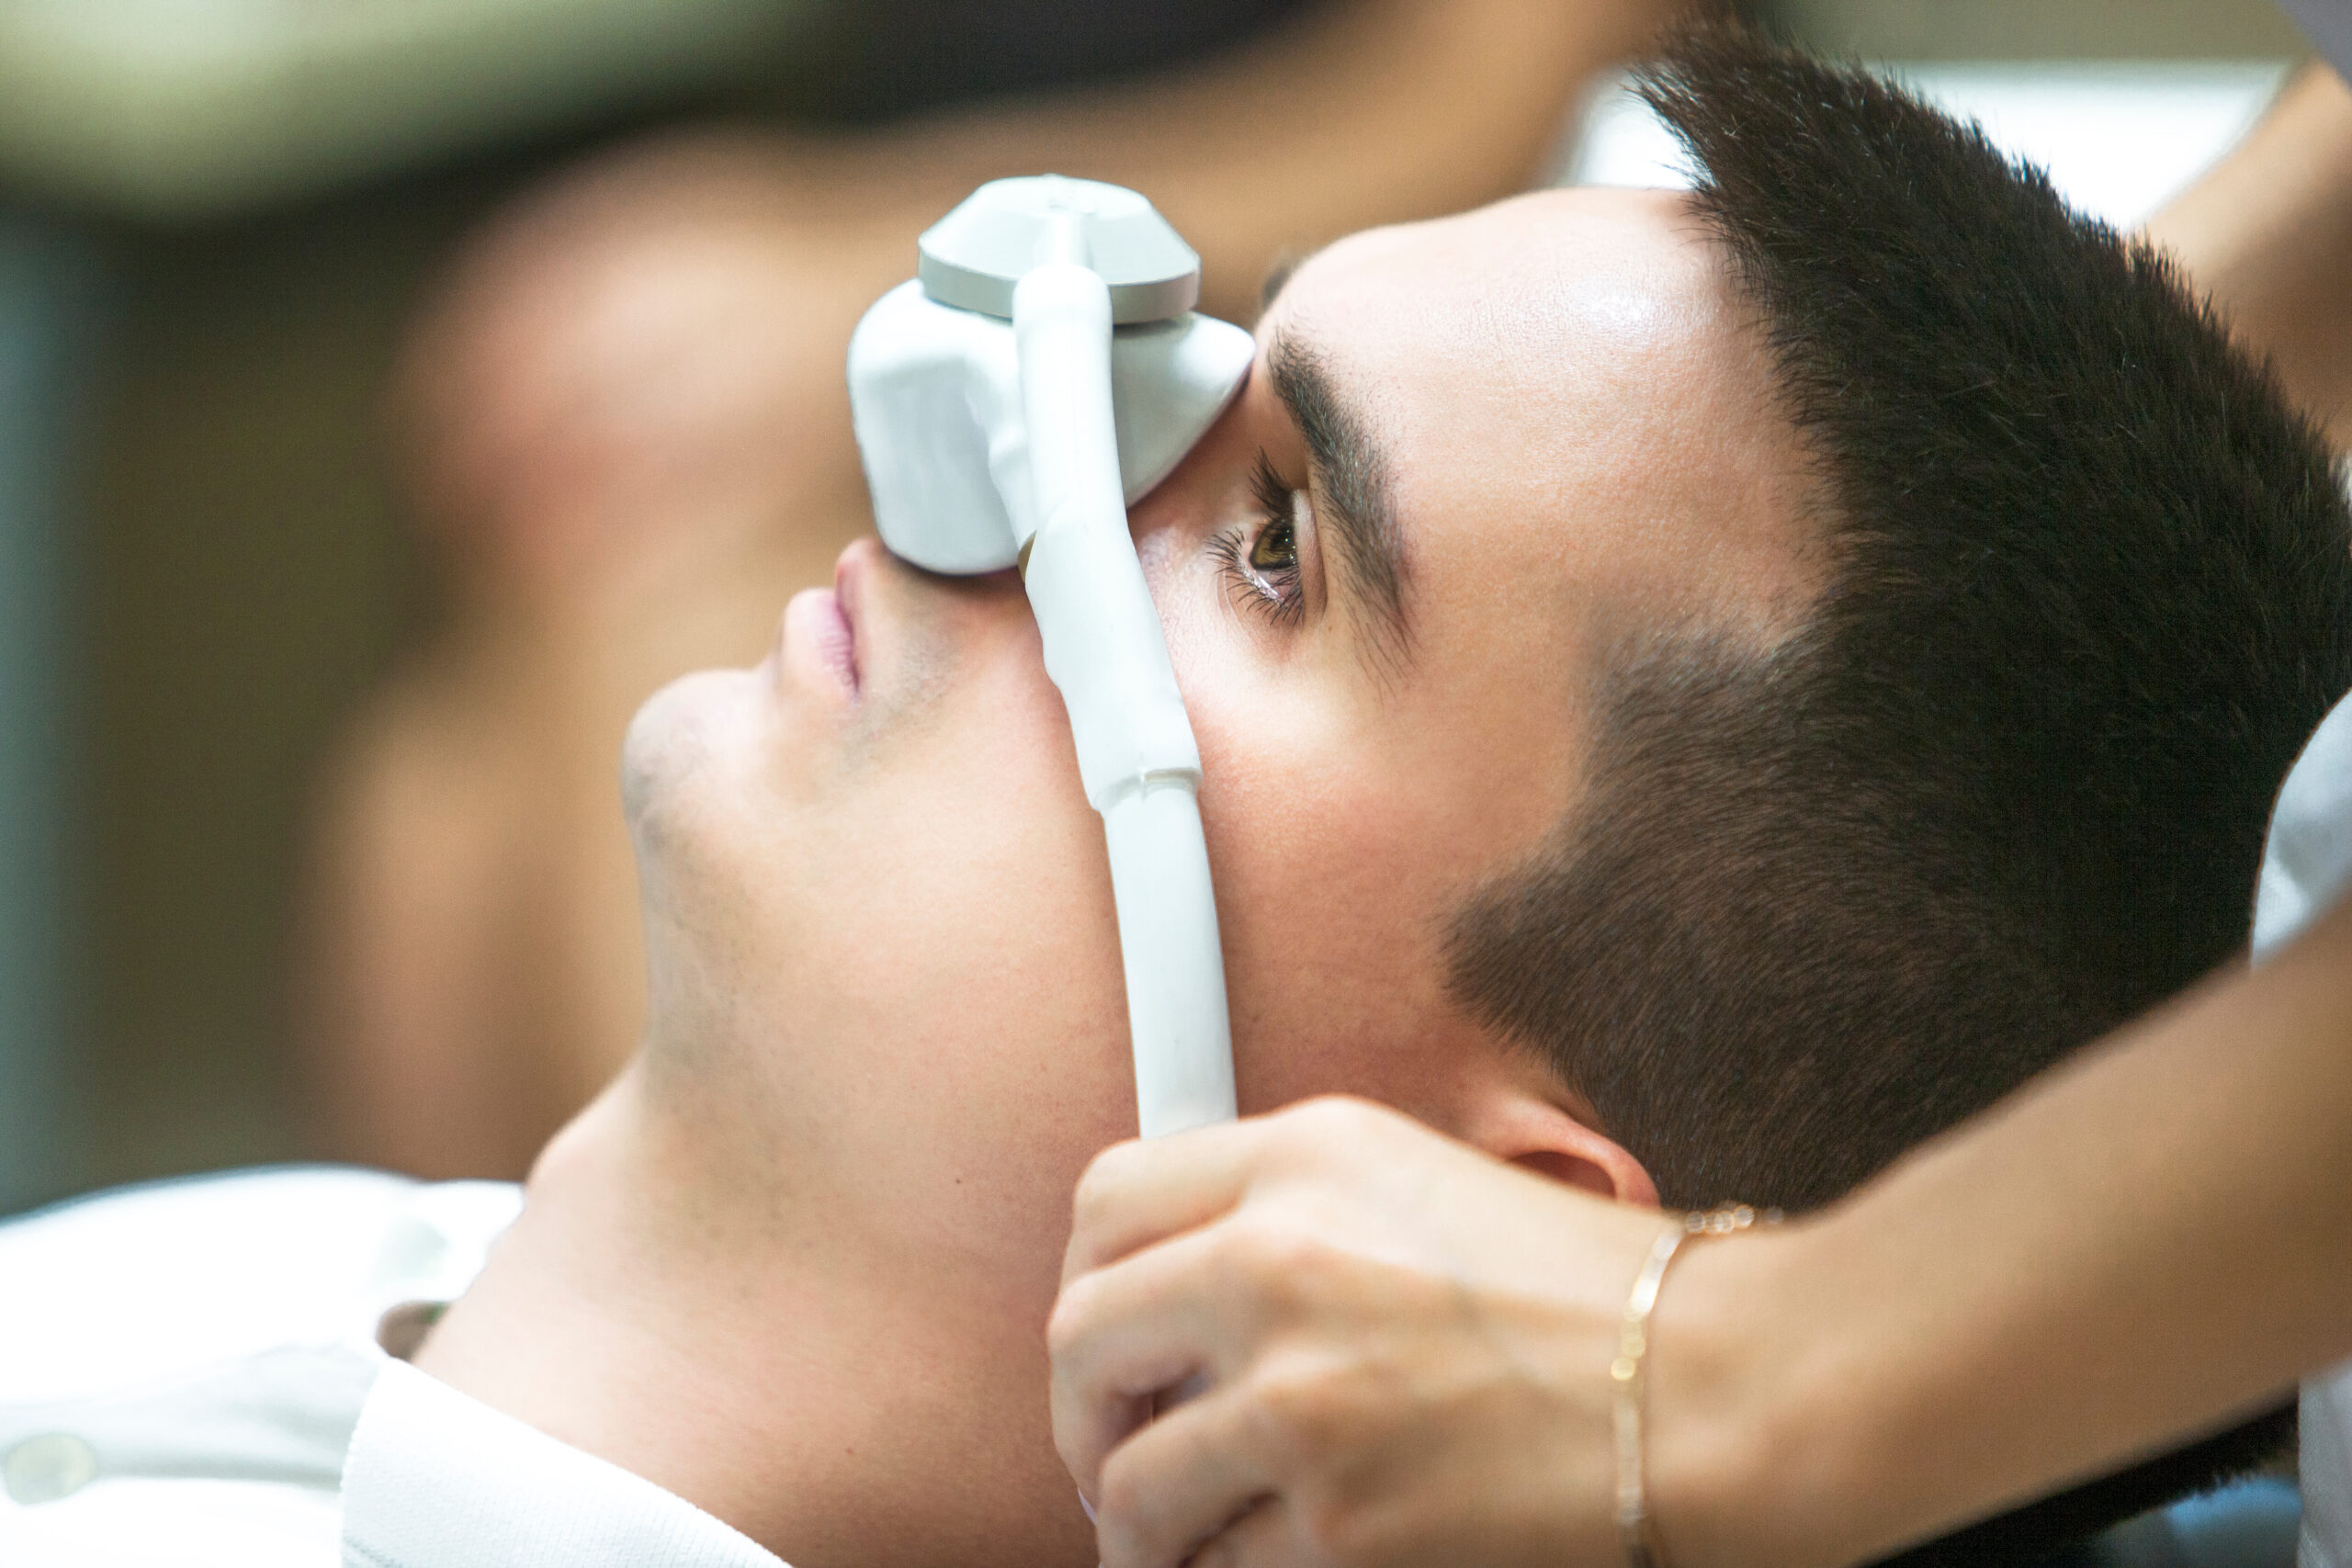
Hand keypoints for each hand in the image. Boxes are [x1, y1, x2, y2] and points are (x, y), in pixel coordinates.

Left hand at [1049, 1096, 1677, 1567]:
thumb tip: (1187, 1290)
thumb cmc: (1608, 1293)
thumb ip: (1295, 1212)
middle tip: (1113, 1453)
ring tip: (1180, 1536)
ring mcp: (1299, 1396)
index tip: (1106, 1337)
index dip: (1088, 1281)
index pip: (1107, 1201)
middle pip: (1081, 1340)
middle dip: (1083, 1415)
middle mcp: (1277, 1260)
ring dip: (1145, 1523)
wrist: (1723, 1386)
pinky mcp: (1338, 1521)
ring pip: (1132, 1485)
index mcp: (1304, 1157)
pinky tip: (1277, 1554)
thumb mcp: (1428, 1184)